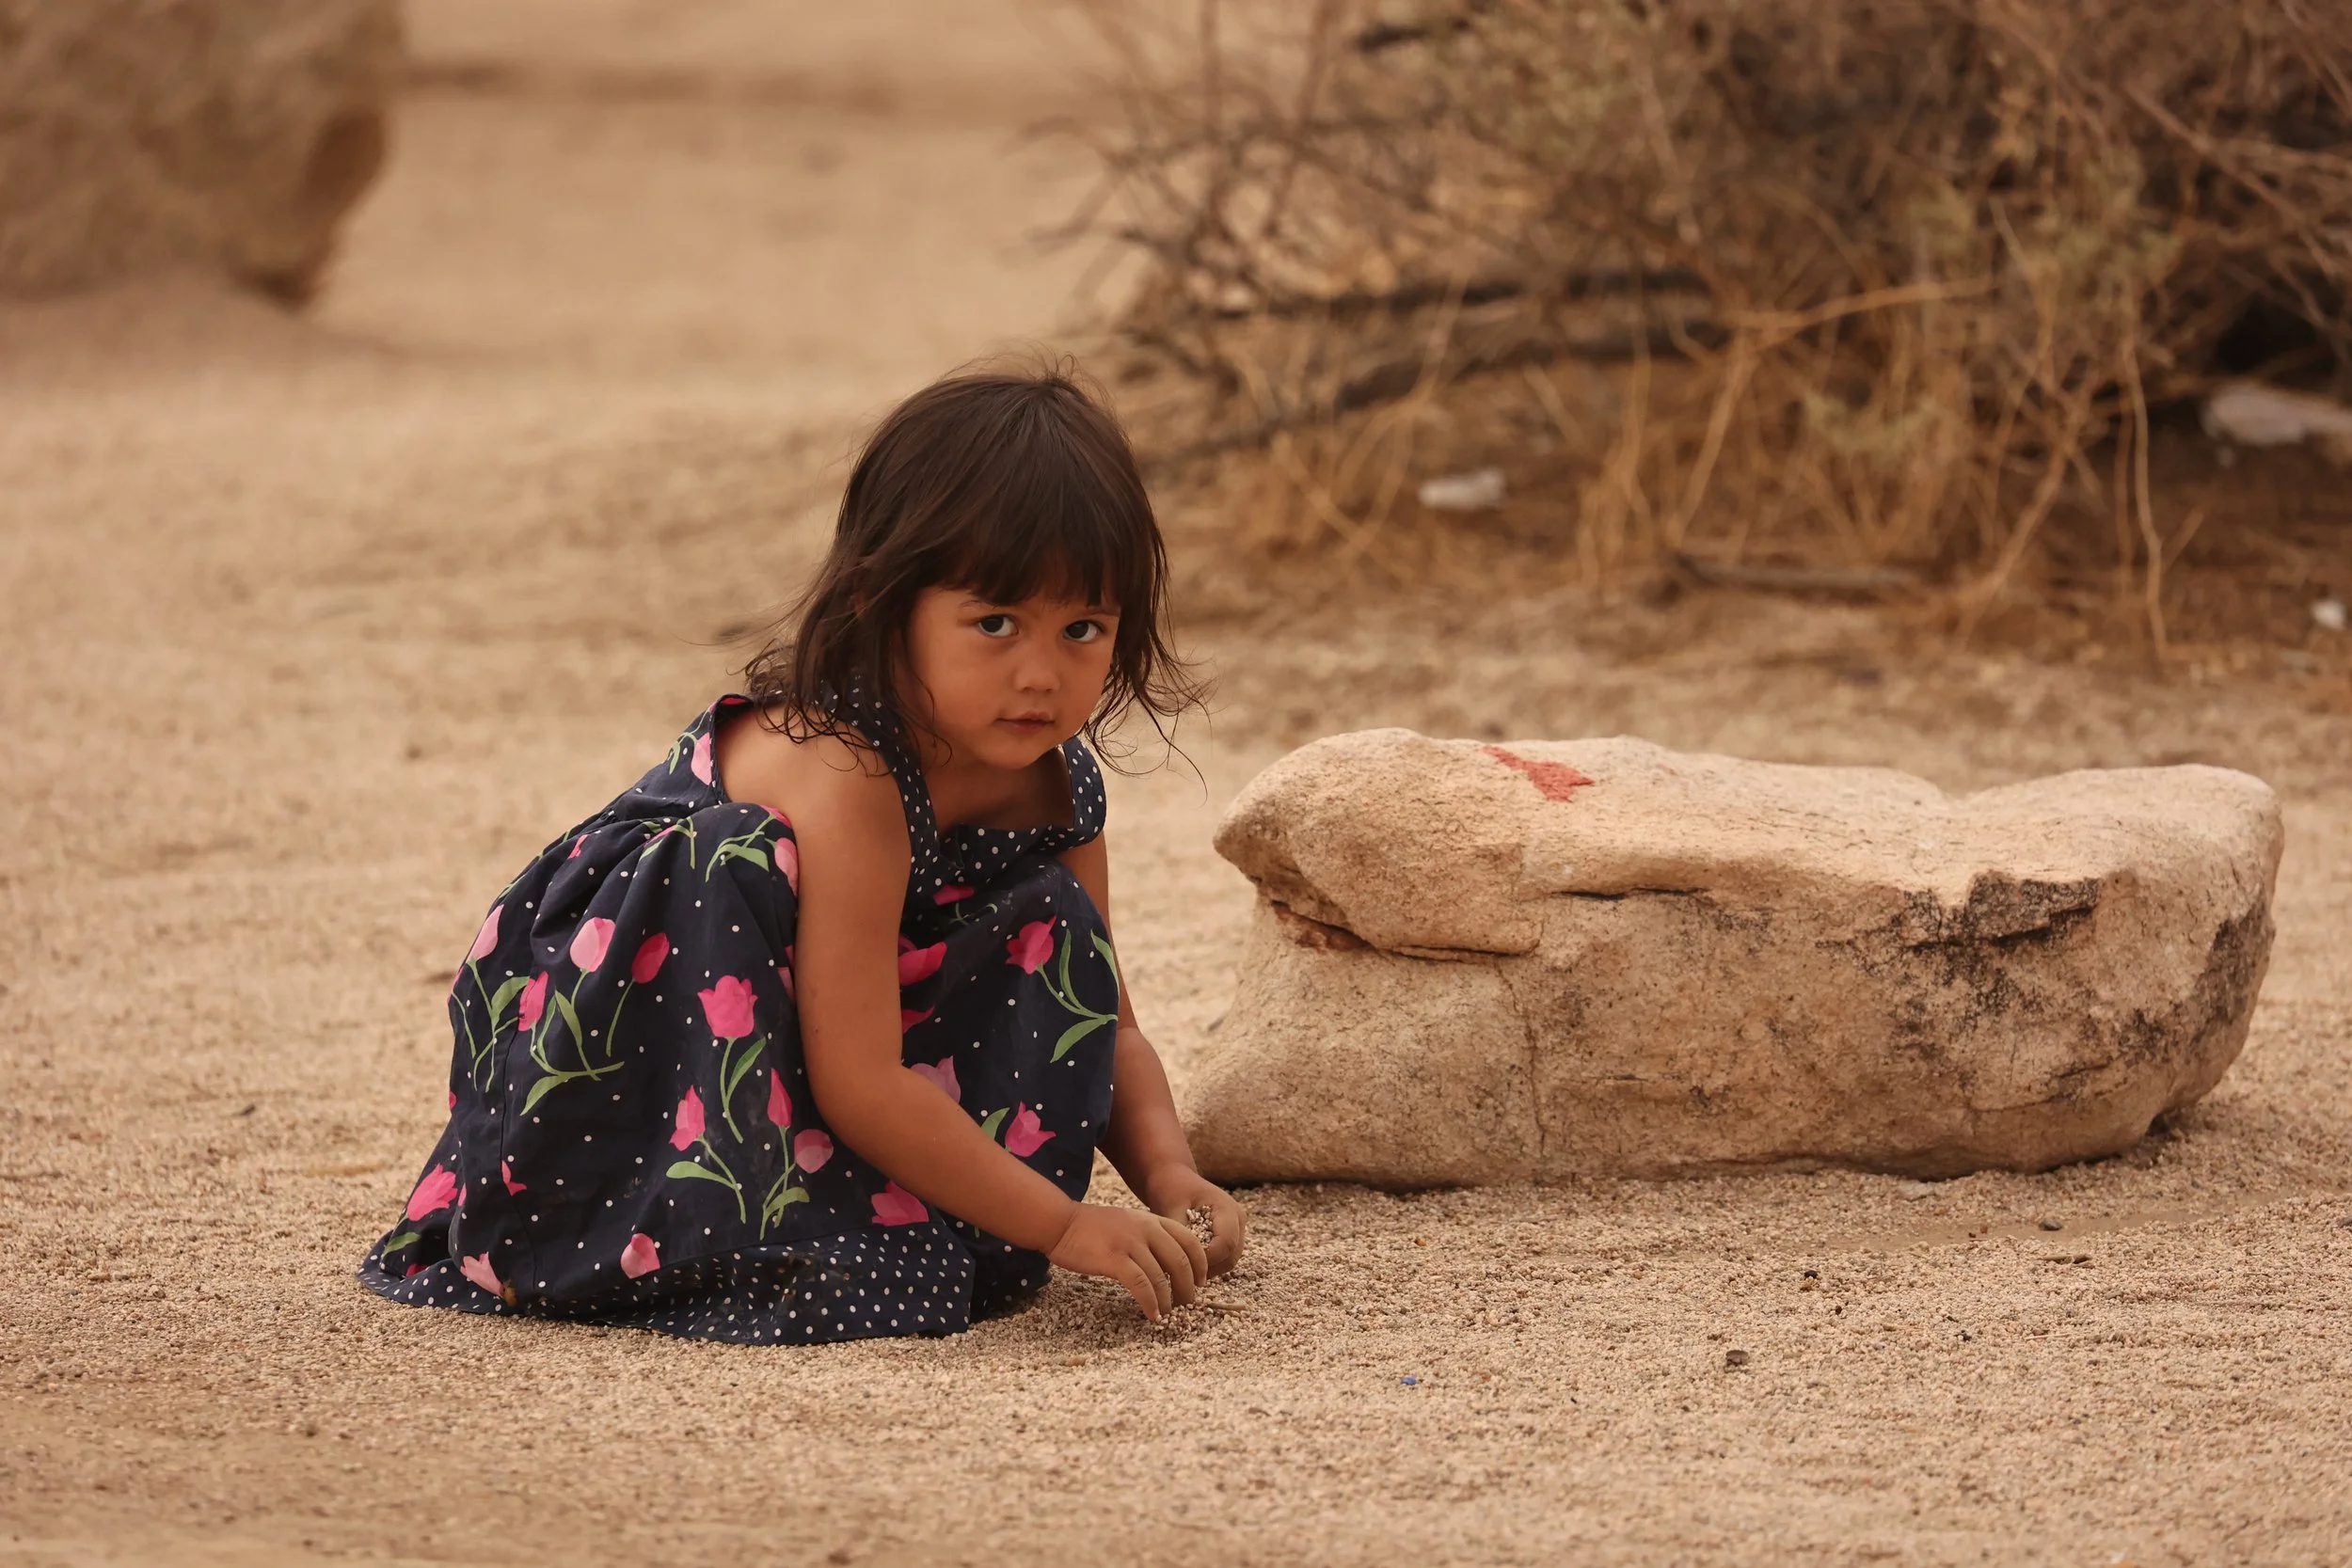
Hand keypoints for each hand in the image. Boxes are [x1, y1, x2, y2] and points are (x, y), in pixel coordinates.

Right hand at [1045, 1202, 1207, 1321]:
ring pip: (1162, 1276)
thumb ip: (1148, 1236)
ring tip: (1168, 1314)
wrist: (1060, 1222)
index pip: (1189, 1241)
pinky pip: (1141, 1285)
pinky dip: (1150, 1303)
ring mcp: (1130, 1243)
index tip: (1200, 1282)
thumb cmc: (1091, 1227)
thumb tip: (1166, 1263)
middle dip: (1188, 1286)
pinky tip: (1152, 1314)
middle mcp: (1146, 1229)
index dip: (1200, 1264)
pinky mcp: (1114, 1259)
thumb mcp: (1127, 1222)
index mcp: (1152, 1220)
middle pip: (1180, 1261)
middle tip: (1187, 1304)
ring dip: (1169, 1300)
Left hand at [1139, 1166, 1245, 1277]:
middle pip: (1231, 1256)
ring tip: (1183, 1268)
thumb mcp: (1171, 1208)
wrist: (1174, 1178)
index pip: (1226, 1244)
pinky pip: (1224, 1258)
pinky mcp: (1231, 1235)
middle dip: (1207, 1268)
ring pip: (1229, 1261)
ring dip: (1208, 1269)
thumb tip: (1180, 1262)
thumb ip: (1180, 1234)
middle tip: (1180, 1272)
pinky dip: (1208, 1265)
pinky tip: (1188, 1263)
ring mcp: (1237, 1228)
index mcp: (1227, 1208)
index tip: (1181, 1263)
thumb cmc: (1171, 1188)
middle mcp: (1238, 1219)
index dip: (1206, 1259)